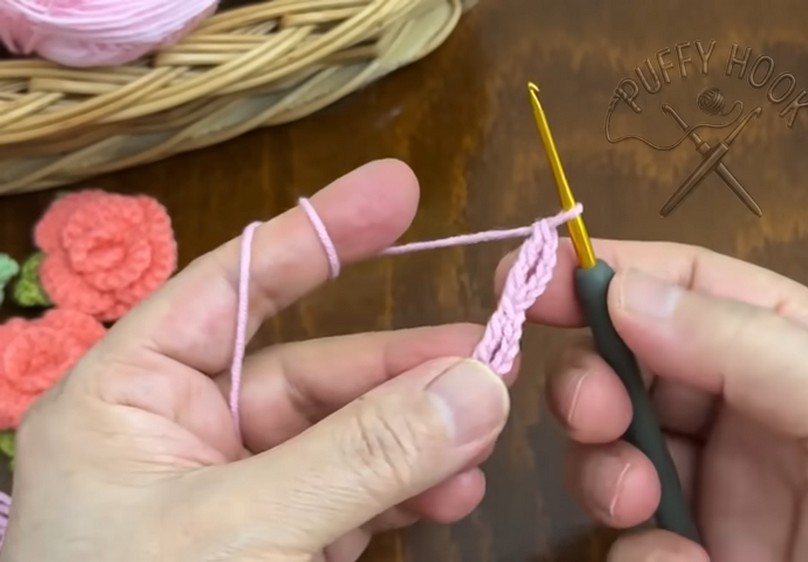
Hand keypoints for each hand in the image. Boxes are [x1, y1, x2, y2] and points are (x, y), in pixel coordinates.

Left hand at [0, 159, 512, 560]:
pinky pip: (351, 500)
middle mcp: (182, 434)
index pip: (236, 285)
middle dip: (402, 367)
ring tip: (481, 442)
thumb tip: (480, 385)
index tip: (402, 190)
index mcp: (131, 397)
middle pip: (312, 371)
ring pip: (344, 440)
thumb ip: (360, 457)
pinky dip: (405, 494)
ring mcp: (231, 497)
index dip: (321, 231)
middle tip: (493, 360)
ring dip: (418, 438)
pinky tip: (451, 495)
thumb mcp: (241, 535)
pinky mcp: (273, 547)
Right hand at [498, 239, 807, 561]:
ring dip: (606, 468)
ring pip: (618, 451)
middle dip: (596, 379)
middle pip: (636, 366)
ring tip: (640, 501)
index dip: (611, 274)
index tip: (531, 281)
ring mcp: (727, 490)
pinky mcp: (706, 558)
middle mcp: (755, 410)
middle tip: (594, 413)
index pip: (692, 288)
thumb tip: (625, 289)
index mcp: (805, 348)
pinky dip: (642, 551)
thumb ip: (752, 346)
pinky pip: (637, 541)